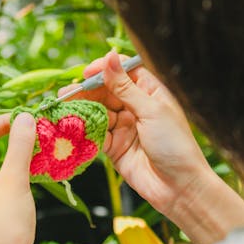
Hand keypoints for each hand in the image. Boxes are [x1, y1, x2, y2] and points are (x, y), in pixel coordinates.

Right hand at [62, 50, 210, 217]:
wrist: (179, 187)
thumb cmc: (174, 144)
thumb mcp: (151, 110)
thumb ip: (125, 86)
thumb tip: (110, 56)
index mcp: (150, 93)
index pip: (124, 72)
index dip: (105, 69)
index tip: (87, 72)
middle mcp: (136, 108)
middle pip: (106, 92)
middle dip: (87, 91)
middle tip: (68, 93)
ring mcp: (124, 128)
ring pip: (98, 112)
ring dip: (82, 110)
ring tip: (64, 108)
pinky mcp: (115, 148)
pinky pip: (96, 135)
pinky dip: (84, 131)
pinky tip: (72, 127)